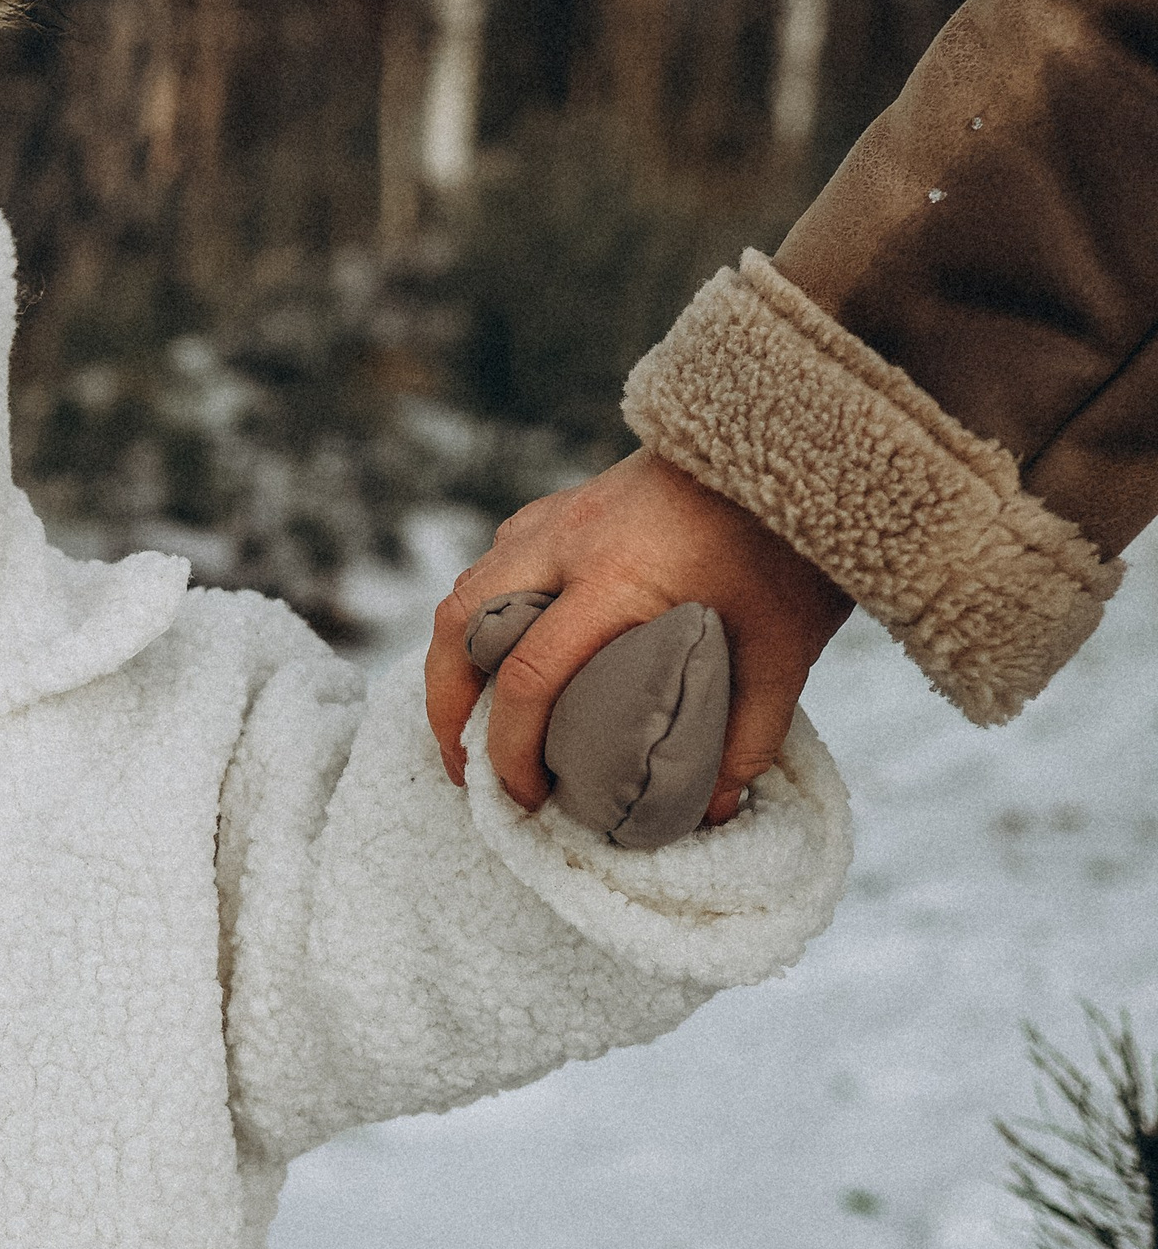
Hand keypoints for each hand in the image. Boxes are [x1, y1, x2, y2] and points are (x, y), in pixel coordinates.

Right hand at [425, 450, 850, 824]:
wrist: (805, 440)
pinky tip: (510, 643)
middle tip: (462, 763)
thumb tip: (710, 808)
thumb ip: (750, 737)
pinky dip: (485, 608)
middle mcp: (572, 540)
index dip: (511, 749)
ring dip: (454, 656)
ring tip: (471, 713)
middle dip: (444, 703)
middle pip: (460, 625)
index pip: (530, 676)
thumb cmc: (797, 543)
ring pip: (467, 586)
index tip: (525, 796)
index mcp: (619, 579)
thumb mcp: (786, 651)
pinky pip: (500, 558)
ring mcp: (563, 513)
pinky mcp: (571, 501)